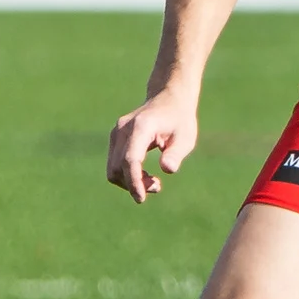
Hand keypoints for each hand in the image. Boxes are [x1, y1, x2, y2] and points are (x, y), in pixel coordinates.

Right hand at [107, 85, 198, 203]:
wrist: (169, 99)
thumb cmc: (180, 119)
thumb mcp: (185, 137)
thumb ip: (176, 153)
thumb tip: (167, 170)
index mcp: (141, 127)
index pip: (130, 159)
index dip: (134, 181)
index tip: (141, 198)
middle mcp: (123, 129)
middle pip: (118, 167)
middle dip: (134, 184)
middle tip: (158, 186)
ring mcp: (116, 133)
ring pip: (113, 168)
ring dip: (130, 181)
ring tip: (154, 181)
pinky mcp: (115, 138)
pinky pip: (115, 163)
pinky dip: (127, 174)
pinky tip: (145, 175)